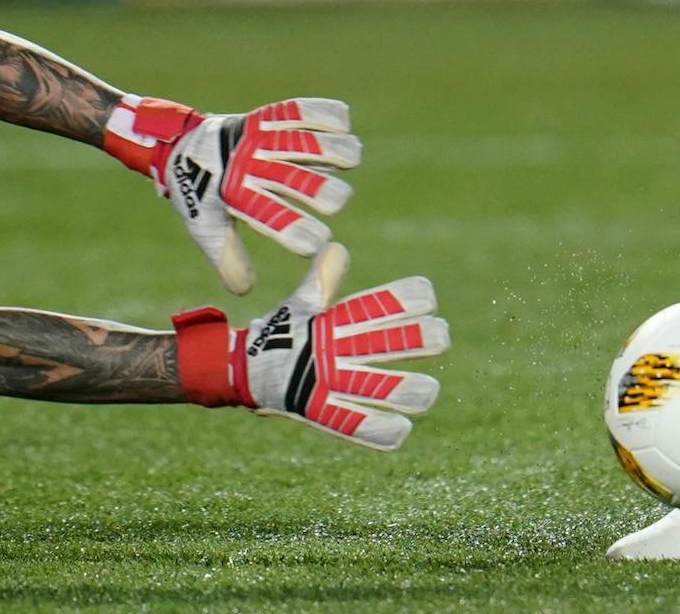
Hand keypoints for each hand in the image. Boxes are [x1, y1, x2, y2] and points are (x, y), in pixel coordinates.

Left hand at [103, 95, 358, 293]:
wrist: (179, 145)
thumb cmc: (200, 194)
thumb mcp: (205, 227)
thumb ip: (228, 258)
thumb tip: (245, 290)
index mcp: (233, 196)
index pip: (273, 218)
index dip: (303, 236)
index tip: (319, 243)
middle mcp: (248, 166)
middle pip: (299, 181)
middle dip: (328, 195)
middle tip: (335, 202)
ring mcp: (258, 137)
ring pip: (307, 143)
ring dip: (338, 151)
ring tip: (351, 159)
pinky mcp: (265, 116)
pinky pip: (302, 111)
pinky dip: (327, 115)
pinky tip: (342, 124)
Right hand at [172, 244, 446, 449]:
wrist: (237, 370)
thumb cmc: (281, 333)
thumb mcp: (301, 303)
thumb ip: (324, 280)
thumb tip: (337, 247)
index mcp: (329, 320)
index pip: (370, 306)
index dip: (401, 299)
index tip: (428, 296)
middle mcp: (328, 350)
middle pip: (379, 343)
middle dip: (414, 340)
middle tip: (442, 336)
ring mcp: (322, 382)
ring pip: (372, 387)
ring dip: (403, 390)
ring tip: (430, 392)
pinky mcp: (315, 411)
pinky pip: (349, 424)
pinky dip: (375, 430)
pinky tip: (402, 432)